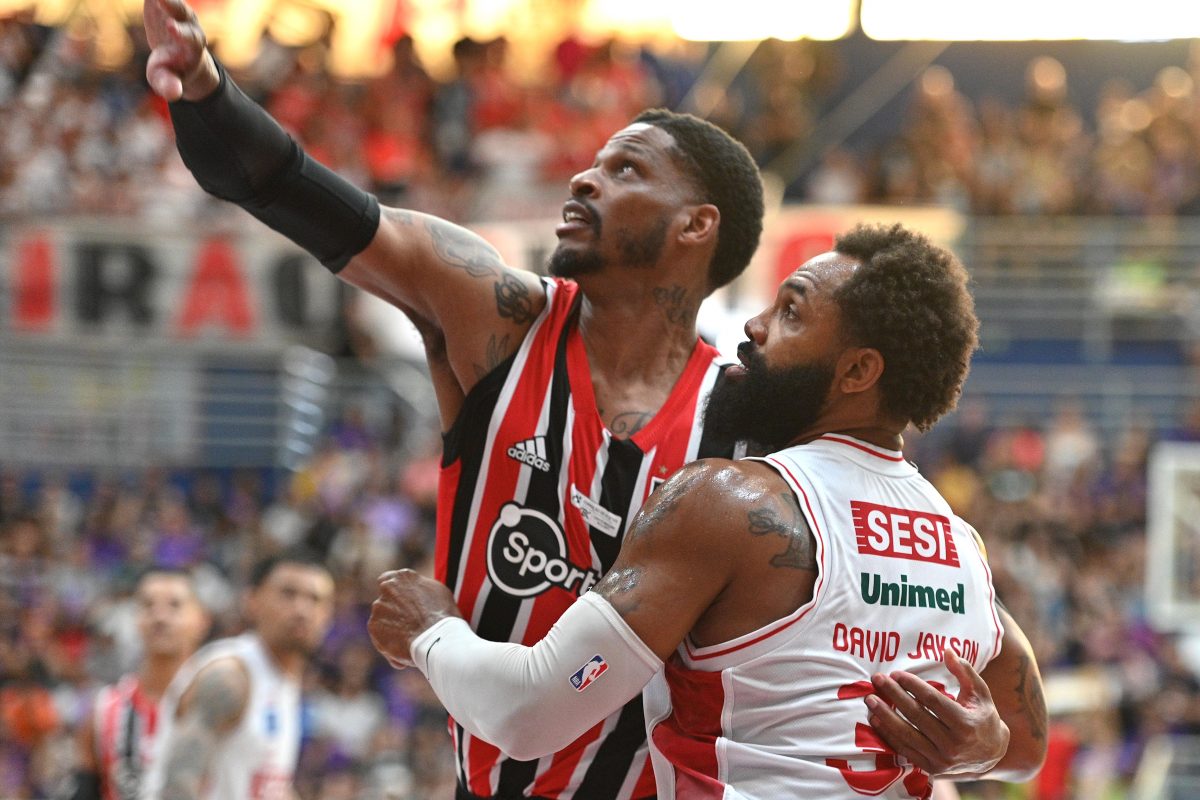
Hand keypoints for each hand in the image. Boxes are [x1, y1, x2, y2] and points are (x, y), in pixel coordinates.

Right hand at [144, 0, 218, 100]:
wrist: (176, 56)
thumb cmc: (171, 71)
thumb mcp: (167, 81)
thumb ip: (169, 86)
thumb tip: (174, 94)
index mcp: (192, 47)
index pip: (190, 38)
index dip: (181, 33)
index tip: (171, 27)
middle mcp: (189, 25)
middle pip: (182, 12)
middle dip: (172, 4)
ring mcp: (178, 10)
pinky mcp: (164, 2)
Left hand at [368, 569, 462, 668]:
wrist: (436, 638)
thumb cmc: (442, 615)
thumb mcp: (436, 592)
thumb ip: (420, 588)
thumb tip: (414, 591)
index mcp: (403, 576)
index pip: (389, 579)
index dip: (395, 594)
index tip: (401, 604)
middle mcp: (387, 588)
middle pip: (385, 600)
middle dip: (394, 612)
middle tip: (409, 625)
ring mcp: (378, 606)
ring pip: (383, 619)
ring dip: (392, 628)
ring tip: (412, 641)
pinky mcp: (373, 626)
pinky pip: (380, 636)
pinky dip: (389, 644)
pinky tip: (406, 651)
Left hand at [865, 648, 1009, 776]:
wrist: (991, 755)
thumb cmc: (983, 717)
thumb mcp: (980, 693)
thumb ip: (965, 671)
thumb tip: (947, 650)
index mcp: (966, 723)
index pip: (932, 700)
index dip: (912, 685)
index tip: (896, 674)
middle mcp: (953, 744)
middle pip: (916, 715)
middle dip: (894, 695)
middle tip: (877, 680)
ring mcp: (941, 759)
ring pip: (907, 734)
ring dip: (885, 716)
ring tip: (870, 699)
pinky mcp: (931, 768)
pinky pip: (905, 750)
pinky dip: (888, 735)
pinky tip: (876, 720)